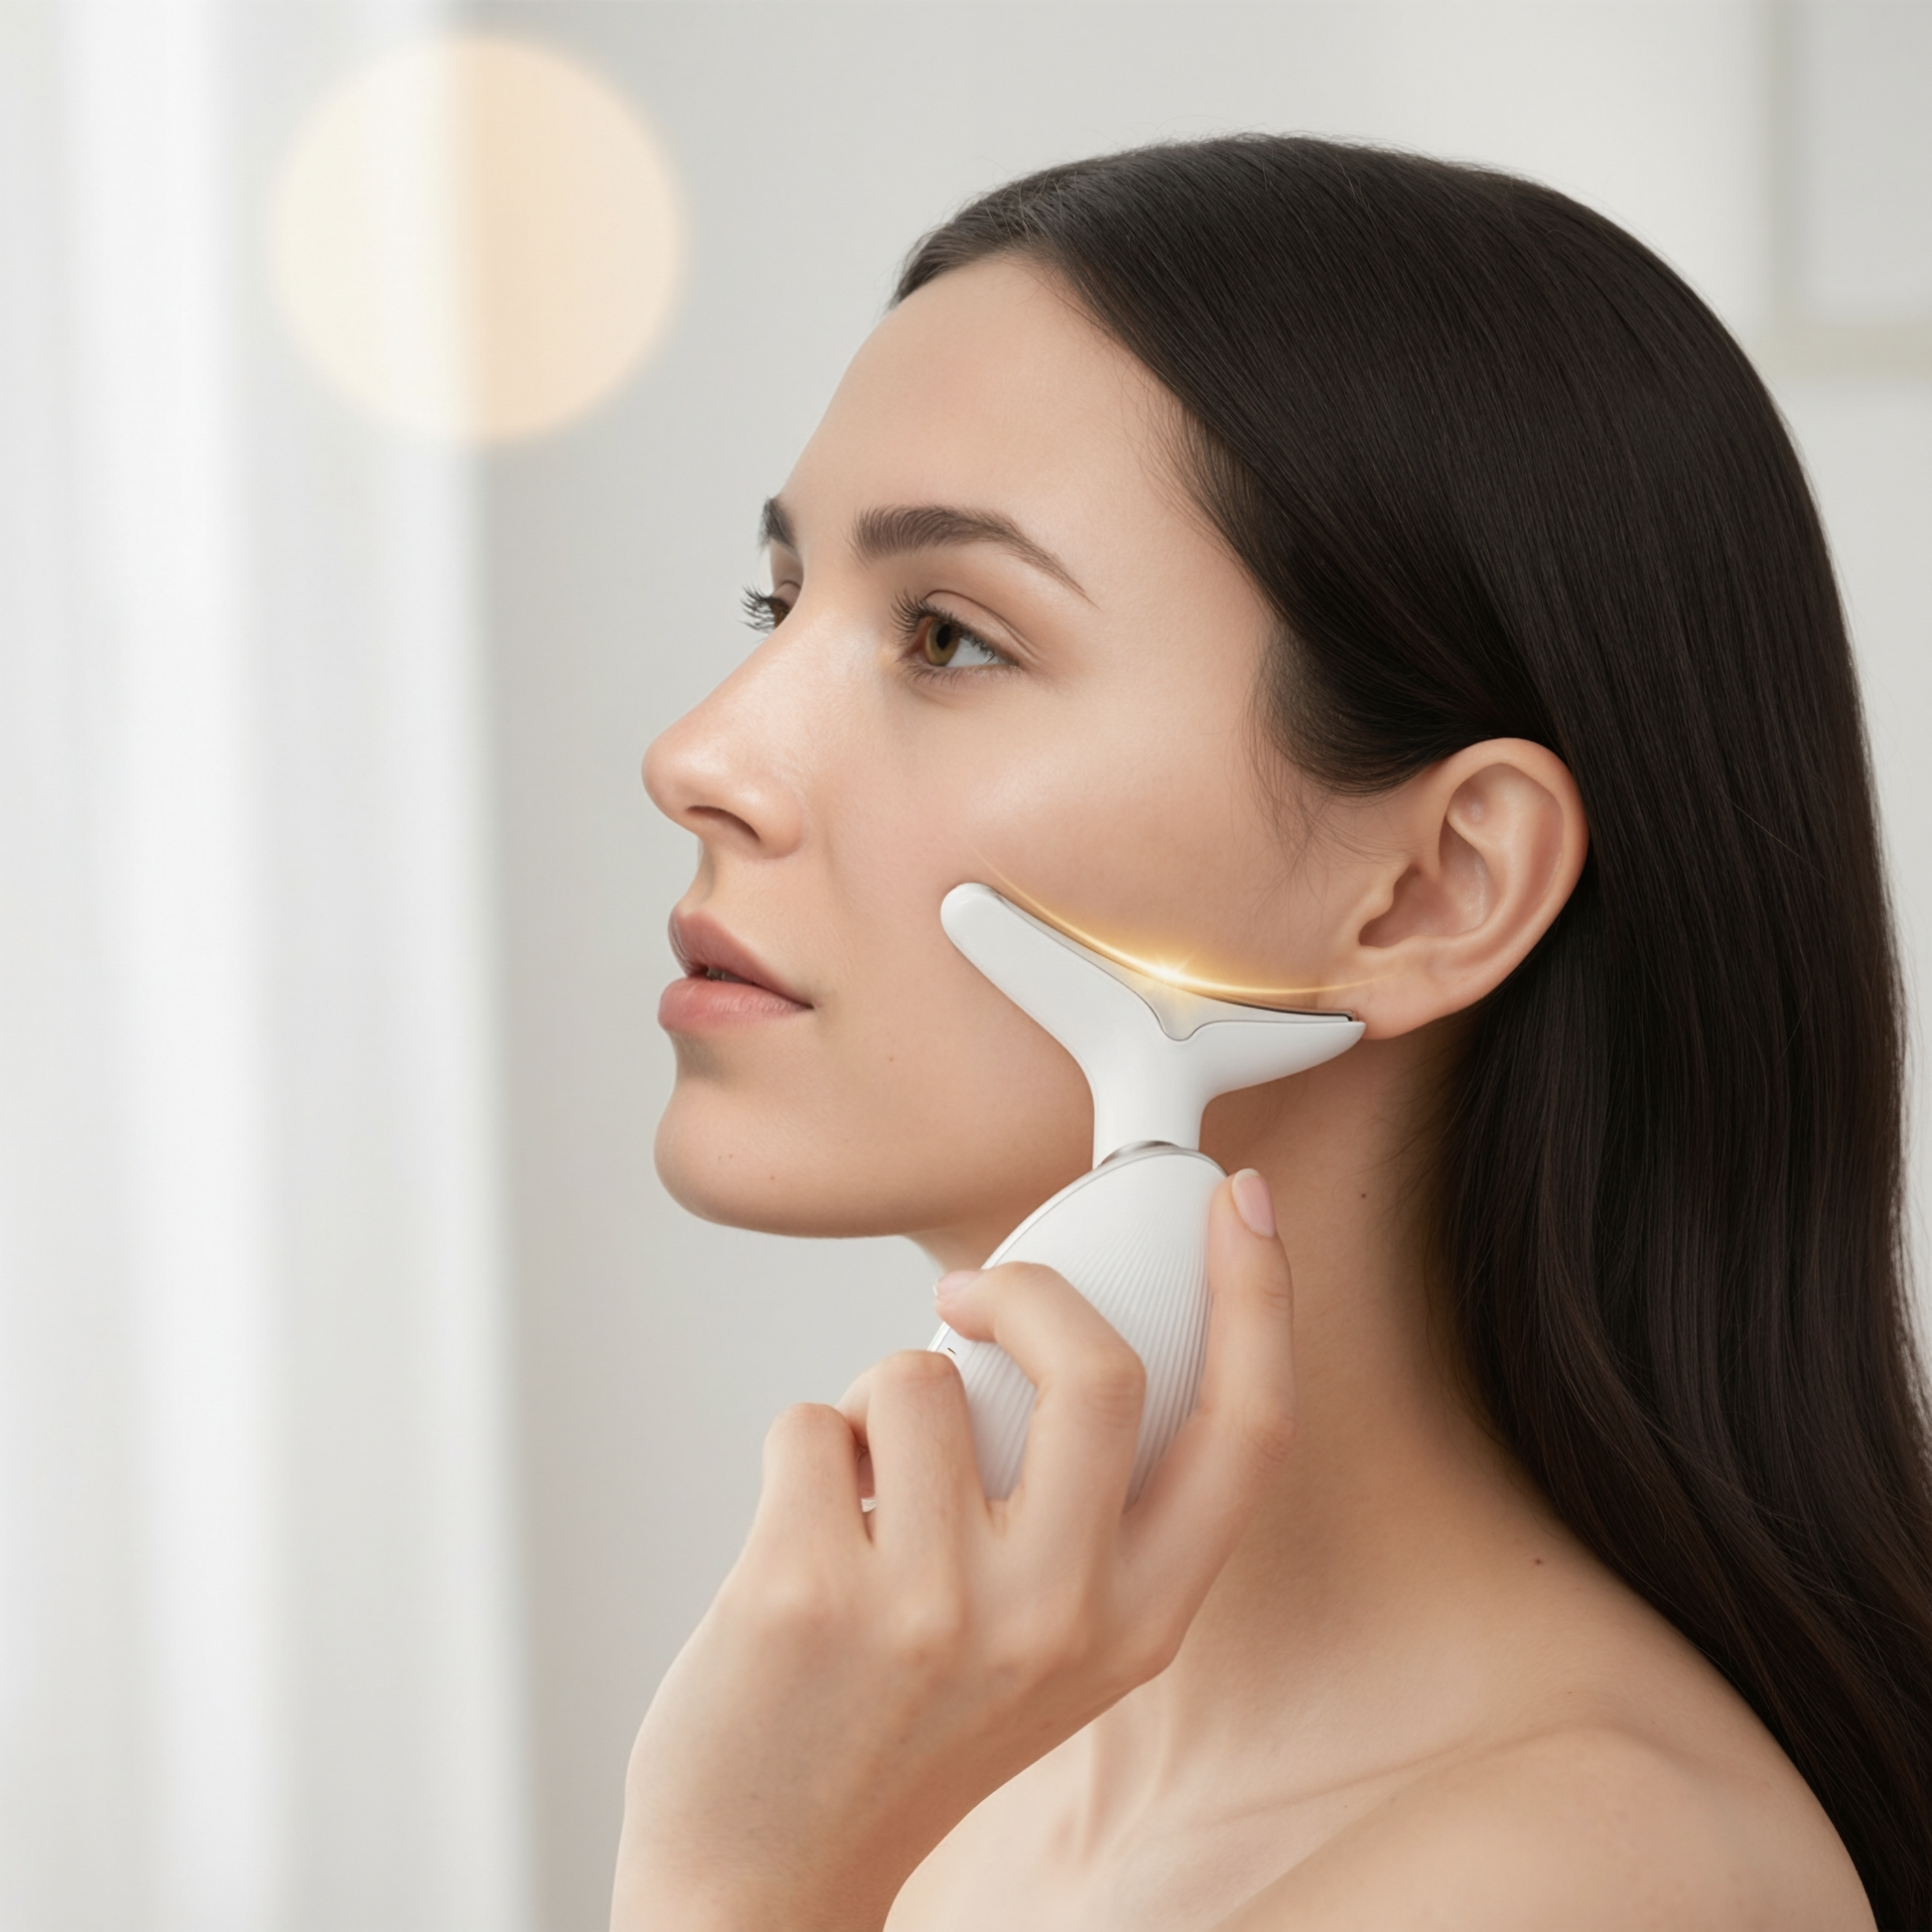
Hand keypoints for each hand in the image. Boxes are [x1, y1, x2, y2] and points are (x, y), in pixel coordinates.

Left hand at [611, 1170, 1293, 1931]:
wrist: (769, 1872)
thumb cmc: (908, 1731)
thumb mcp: (1052, 1642)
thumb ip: (1081, 1508)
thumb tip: (1049, 1328)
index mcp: (1140, 1622)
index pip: (1248, 1435)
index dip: (1262, 1301)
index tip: (1244, 1203)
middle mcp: (1059, 1617)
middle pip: (1099, 1369)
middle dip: (1030, 1289)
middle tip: (973, 1293)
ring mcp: (935, 1610)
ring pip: (920, 1375)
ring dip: (877, 1401)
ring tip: (863, 1491)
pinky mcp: (810, 1591)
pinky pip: (812, 1418)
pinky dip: (801, 1448)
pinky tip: (800, 1534)